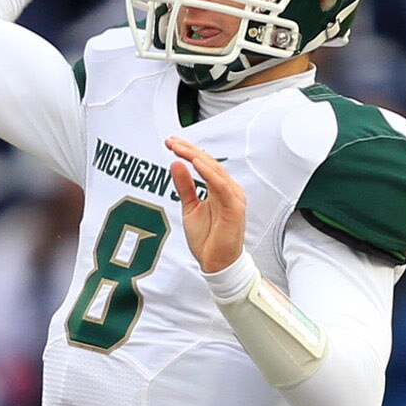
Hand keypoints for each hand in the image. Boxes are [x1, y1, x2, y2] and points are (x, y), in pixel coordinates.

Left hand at [168, 136, 245, 272]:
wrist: (216, 263)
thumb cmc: (208, 238)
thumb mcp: (189, 208)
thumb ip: (185, 186)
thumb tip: (176, 165)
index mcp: (219, 189)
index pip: (204, 164)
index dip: (188, 151)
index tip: (171, 142)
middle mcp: (228, 190)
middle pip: (209, 163)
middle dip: (189, 150)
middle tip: (171, 141)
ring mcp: (233, 197)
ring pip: (214, 170)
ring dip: (195, 157)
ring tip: (179, 148)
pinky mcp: (234, 207)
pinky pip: (220, 185)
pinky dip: (208, 173)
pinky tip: (195, 163)